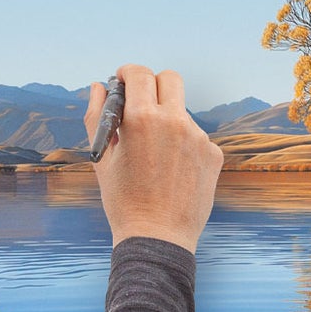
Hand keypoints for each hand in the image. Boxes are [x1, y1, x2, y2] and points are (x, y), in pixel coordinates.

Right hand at [85, 65, 222, 254]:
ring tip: (155, 156)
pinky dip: (183, 146)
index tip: (123, 81)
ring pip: (182, 112)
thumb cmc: (123, 201)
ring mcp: (198, 137)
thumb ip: (97, 116)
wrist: (157, 238)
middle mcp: (175, 121)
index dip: (128, 73)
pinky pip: (196, 138)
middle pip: (170, 78)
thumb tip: (99, 87)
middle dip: (153, 84)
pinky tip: (173, 172)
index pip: (139, 73)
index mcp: (143, 119)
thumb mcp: (102, 157)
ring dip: (168, 121)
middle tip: (142, 102)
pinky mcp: (213, 154)